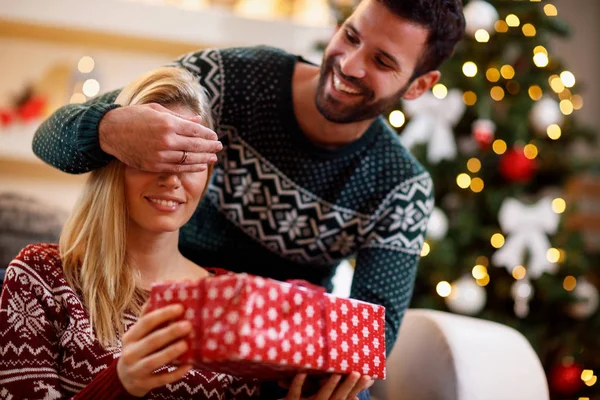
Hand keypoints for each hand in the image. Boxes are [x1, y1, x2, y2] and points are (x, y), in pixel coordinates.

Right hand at [99, 103, 221, 172]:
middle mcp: (165, 140)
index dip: (207, 134)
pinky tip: (200, 166)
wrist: (109, 131)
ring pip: (188, 159)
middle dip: (210, 147)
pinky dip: (191, 168)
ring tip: (213, 158)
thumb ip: (179, 117)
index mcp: (167, 123)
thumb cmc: (133, 116)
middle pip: (195, 146)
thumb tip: (199, 119)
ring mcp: (160, 155)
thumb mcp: (157, 110)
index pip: (195, 131)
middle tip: (219, 147)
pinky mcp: (154, 165)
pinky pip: (177, 168)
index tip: (215, 136)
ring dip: (204, 159)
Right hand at [117, 303, 192, 396]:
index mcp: (130, 337)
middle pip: (151, 341)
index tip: (180, 308)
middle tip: (188, 325)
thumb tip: (158, 292)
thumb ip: (147, 317)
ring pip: (154, 361)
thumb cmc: (137, 349)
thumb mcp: (137, 334)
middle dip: (170, 333)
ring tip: (186, 345)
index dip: (162, 314)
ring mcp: (136, 370)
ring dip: (171, 353)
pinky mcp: (144, 384)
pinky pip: (161, 379)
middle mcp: (130, 353)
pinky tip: (188, 366)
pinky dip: (175, 374)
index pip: (145, 323)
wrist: (125, 379)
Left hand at [282, 372, 373, 399]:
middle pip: (338, 398)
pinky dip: (297, 383)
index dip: (357, 388)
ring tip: (335, 374)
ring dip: (328, 386)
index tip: (368, 377)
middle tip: (357, 373)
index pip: (347, 397)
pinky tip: (302, 373)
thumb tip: (356, 399)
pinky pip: (294, 393)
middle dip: (347, 386)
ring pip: (320, 397)